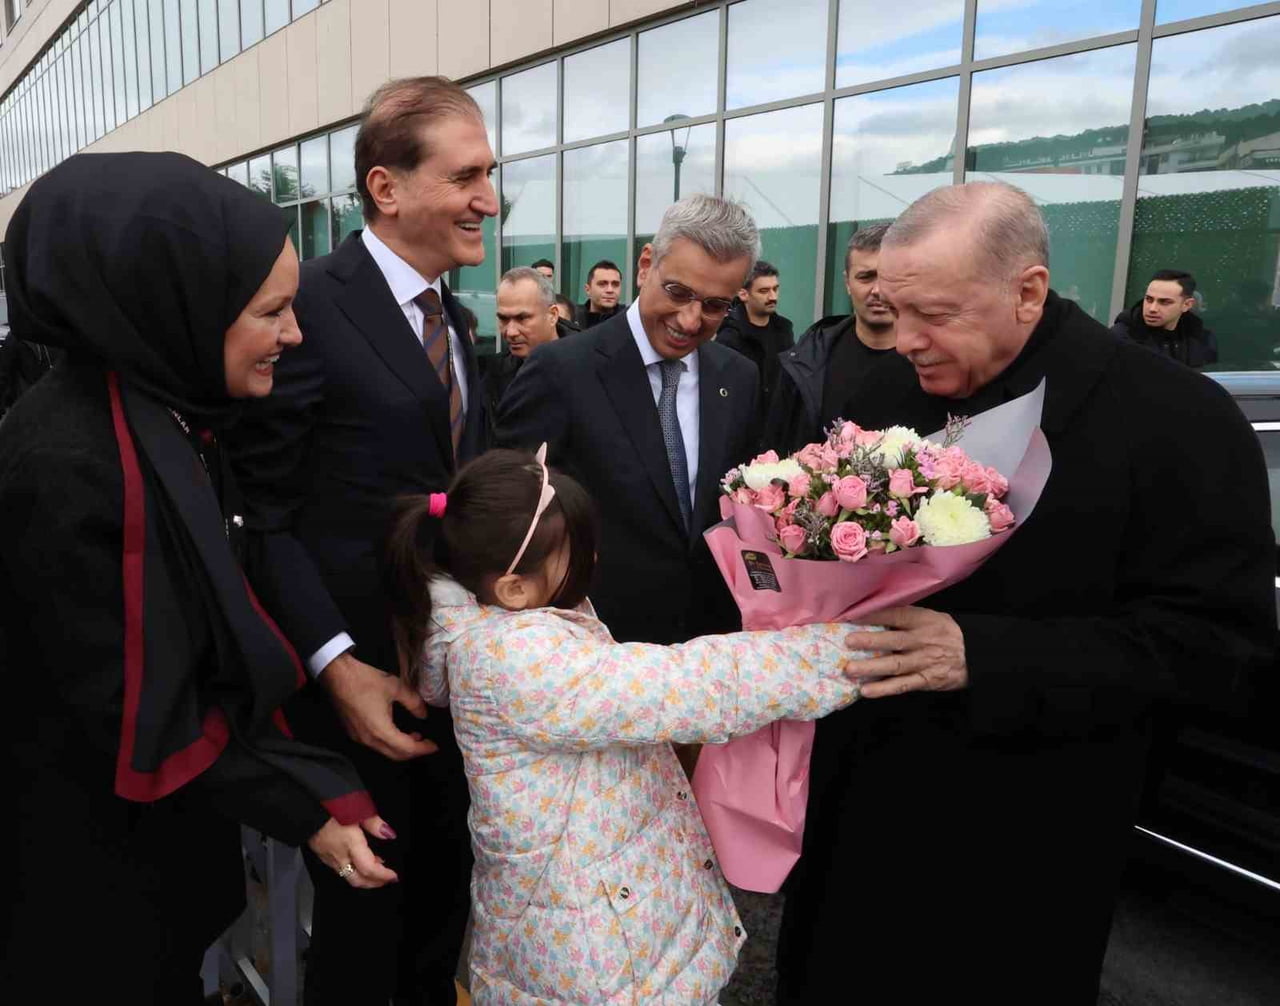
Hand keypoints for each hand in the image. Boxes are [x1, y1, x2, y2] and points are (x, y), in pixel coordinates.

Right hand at [307, 815, 399, 888]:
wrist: (303, 808)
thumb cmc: (329, 806)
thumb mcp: (357, 808)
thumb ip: (374, 823)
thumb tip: (388, 834)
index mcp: (350, 844)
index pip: (369, 868)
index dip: (383, 875)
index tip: (393, 876)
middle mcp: (339, 855)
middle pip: (357, 880)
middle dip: (374, 883)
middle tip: (386, 880)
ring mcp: (328, 858)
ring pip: (347, 876)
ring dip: (363, 877)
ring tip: (376, 869)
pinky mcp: (321, 855)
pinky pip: (339, 869)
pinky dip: (352, 869)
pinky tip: (357, 860)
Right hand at [320, 652, 437, 759]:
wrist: (336, 675)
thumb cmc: (365, 680)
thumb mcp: (395, 687)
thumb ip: (413, 702)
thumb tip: (424, 714)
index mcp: (381, 731)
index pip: (407, 748)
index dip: (423, 749)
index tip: (435, 746)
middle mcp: (369, 740)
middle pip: (395, 755)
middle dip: (413, 752)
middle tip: (426, 743)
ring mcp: (358, 738)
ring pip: (384, 751)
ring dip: (400, 748)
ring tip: (414, 736)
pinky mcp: (352, 732)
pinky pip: (374, 745)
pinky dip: (388, 743)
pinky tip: (394, 731)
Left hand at [843, 606, 966, 698]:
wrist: (974, 656)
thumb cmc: (945, 633)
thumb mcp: (932, 617)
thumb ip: (908, 615)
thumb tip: (875, 611)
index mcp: (923, 621)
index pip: (897, 615)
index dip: (875, 615)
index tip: (852, 616)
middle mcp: (922, 641)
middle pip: (894, 641)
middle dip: (870, 641)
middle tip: (848, 641)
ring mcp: (923, 662)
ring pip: (895, 666)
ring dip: (871, 668)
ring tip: (850, 669)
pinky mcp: (925, 681)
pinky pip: (902, 685)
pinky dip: (884, 689)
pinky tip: (866, 691)